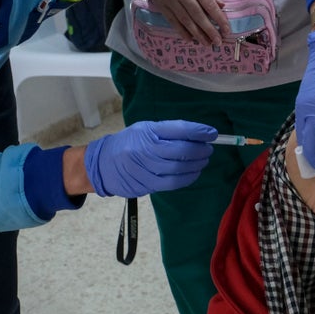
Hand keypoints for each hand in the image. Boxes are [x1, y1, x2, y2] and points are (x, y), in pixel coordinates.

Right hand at [83, 120, 215, 197]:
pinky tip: (194, 173)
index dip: (199, 131)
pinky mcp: (147, 184)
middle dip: (200, 150)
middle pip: (182, 150)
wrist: (102, 164)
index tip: (212, 133)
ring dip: (197, 164)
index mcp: (147, 131)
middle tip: (208, 149)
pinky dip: (188, 178)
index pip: (178, 129)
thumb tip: (198, 135)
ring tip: (203, 160)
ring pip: (179, 168)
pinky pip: (173, 183)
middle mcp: (146, 149)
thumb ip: (169, 132)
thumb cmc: (129, 143)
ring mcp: (146, 168)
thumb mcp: (145, 129)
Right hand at [136, 0, 228, 42]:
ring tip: (206, 44)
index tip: (226, 30)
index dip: (219, 19)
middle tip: (218, 42)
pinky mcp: (161, 5)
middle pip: (198, 15)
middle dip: (209, 30)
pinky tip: (190, 39)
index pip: (209, 4)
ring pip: (186, 21)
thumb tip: (221, 6)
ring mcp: (170, 0)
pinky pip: (173, 21)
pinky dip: (182, 31)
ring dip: (197, 34)